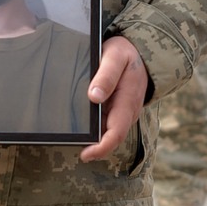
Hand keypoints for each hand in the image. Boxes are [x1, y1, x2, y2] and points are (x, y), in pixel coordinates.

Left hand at [79, 35, 147, 163]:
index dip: (101, 148)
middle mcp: (126, 113)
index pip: (117, 133)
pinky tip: (76, 122)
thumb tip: (94, 96)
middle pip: (109, 137)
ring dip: (90, 136)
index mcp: (128, 102)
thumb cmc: (125, 53)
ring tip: (69, 133)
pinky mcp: (115, 110)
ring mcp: (121, 113)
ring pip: (105, 131)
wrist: (138, 51)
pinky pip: (103, 123)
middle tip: (68, 142)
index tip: (85, 154)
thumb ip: (106, 76)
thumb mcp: (116, 57)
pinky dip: (91, 126)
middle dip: (91, 145)